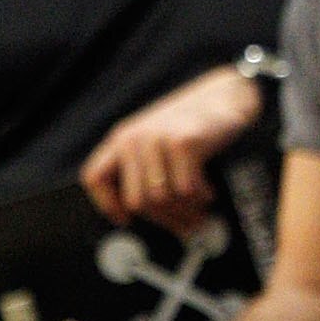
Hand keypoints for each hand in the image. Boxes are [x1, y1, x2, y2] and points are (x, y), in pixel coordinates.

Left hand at [79, 67, 262, 228]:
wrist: (224, 95)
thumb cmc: (191, 126)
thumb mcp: (156, 143)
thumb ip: (145, 174)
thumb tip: (157, 222)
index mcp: (121, 139)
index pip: (95, 177)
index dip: (107, 203)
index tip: (126, 219)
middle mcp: (133, 139)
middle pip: (136, 201)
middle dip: (164, 219)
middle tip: (185, 225)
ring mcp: (157, 140)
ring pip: (162, 199)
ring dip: (185, 212)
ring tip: (199, 212)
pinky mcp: (183, 143)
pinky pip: (186, 189)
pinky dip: (200, 198)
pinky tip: (208, 193)